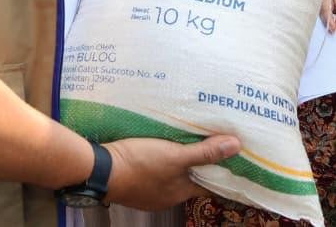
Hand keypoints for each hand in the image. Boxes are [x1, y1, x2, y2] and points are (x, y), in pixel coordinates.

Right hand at [103, 135, 239, 209]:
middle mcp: (165, 196)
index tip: (230, 157)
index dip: (219, 170)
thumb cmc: (140, 164)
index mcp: (179, 192)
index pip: (207, 184)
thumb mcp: (176, 156)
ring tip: (185, 139)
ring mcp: (147, 191)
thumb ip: (204, 152)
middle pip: (189, 178)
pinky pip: (152, 171)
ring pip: (170, 174)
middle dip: (198, 163)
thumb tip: (236, 147)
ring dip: (176, 161)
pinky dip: (158, 161)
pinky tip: (157, 147)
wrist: (100, 170)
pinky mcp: (132, 180)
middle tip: (209, 141)